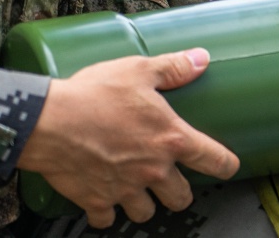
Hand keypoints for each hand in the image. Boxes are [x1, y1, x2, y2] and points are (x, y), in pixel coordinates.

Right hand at [18, 48, 238, 228]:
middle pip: (180, 198)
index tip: (229, 167)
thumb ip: (173, 68)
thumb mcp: (139, 70)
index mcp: (170, 139)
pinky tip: (104, 196)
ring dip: (144, 204)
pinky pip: (108, 218)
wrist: (48, 122)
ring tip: (137, 188)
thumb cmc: (94, 94)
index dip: (227, 165)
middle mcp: (152, 170)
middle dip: (178, 192)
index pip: (213, 159)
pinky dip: (107, 210)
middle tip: (171, 180)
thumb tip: (201, 59)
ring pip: (146, 213)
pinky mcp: (96, 201)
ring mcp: (125, 190)